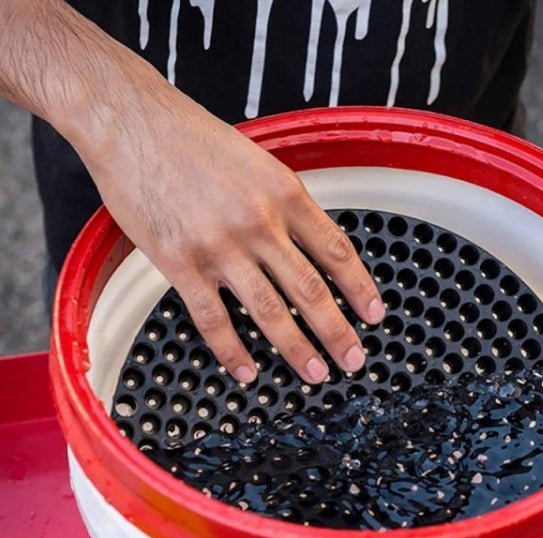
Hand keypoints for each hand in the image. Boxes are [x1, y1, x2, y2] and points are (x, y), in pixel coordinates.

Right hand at [77, 73, 384, 384]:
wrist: (131, 121)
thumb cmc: (193, 138)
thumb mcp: (258, 161)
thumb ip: (285, 203)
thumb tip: (309, 242)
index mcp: (284, 193)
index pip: (336, 251)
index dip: (360, 288)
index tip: (373, 314)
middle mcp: (259, 222)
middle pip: (310, 290)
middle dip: (337, 332)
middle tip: (354, 359)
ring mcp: (219, 245)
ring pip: (269, 311)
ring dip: (296, 349)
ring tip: (315, 373)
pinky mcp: (180, 262)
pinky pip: (213, 319)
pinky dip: (231, 352)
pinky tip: (246, 371)